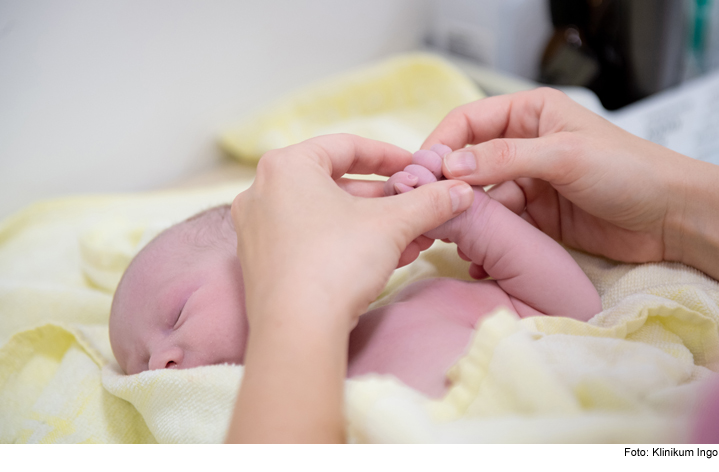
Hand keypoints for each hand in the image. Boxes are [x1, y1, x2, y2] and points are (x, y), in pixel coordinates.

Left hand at [231, 133, 473, 326]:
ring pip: (325, 215)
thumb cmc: (336, 263)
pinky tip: (382, 259)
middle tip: (417, 208)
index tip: (417, 168)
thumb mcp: (393, 225)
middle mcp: (263, 191)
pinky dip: (345, 243)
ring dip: (371, 225)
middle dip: (385, 199)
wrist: (295, 331)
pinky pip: (310, 239)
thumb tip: (460, 192)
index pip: (347, 147)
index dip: (390, 156)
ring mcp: (258, 228)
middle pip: (336, 183)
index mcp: (287, 166)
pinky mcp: (260, 262)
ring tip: (410, 239)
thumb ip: (429, 202)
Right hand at [422, 87, 689, 263]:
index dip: (441, 144)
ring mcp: (527, 182)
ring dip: (466, 217)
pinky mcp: (534, 216)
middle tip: (425, 209)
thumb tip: (450, 168)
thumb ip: (504, 159)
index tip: (421, 173)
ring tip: (451, 239)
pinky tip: (477, 257)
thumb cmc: (627, 170)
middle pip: (468, 161)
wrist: (671, 217)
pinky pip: (499, 224)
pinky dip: (486, 239)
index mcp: (529, 113)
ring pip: (480, 197)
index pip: (468, 122)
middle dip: (448, 184)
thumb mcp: (563, 156)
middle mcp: (523, 145)